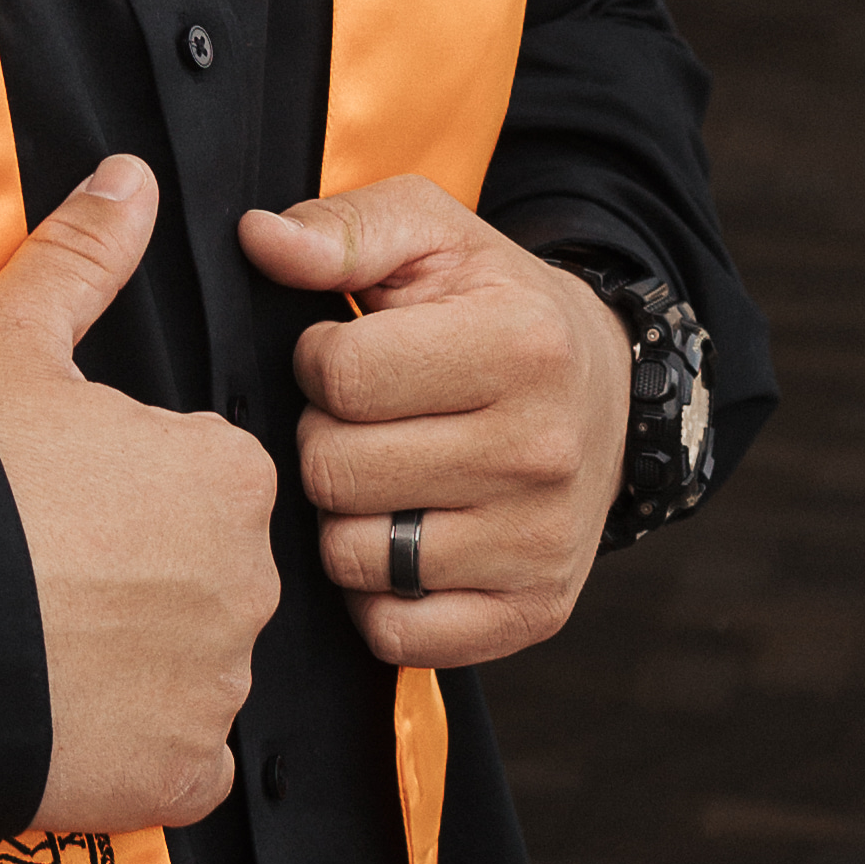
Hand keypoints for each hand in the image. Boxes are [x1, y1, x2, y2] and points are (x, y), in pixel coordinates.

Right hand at [0, 157, 279, 835]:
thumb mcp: (5, 340)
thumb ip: (84, 256)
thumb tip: (131, 177)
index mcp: (222, 471)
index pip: (207, 482)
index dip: (127, 491)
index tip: (58, 505)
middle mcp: (245, 579)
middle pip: (206, 577)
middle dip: (139, 579)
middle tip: (40, 574)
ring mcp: (213, 685)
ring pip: (194, 669)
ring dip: (134, 664)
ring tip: (37, 641)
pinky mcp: (175, 775)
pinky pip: (179, 763)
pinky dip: (128, 747)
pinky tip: (58, 710)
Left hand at [235, 177, 631, 669]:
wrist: (604, 393)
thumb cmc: (495, 307)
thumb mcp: (432, 235)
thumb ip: (344, 229)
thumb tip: (260, 239)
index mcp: (519, 345)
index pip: (341, 376)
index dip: (319, 360)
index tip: (347, 353)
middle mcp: (541, 451)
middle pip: (336, 472)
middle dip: (323, 440)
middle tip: (362, 421)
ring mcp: (540, 543)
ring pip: (353, 558)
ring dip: (343, 518)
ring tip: (381, 475)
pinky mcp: (532, 613)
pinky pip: (395, 634)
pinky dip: (375, 596)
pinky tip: (399, 538)